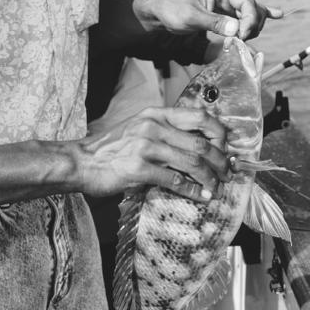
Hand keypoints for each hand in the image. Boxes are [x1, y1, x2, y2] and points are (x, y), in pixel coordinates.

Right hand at [77, 107, 227, 201]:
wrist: (83, 160)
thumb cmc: (112, 146)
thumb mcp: (139, 128)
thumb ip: (166, 131)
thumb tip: (196, 145)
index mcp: (156, 114)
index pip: (199, 117)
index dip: (219, 133)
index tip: (224, 148)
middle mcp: (153, 126)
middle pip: (200, 143)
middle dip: (220, 162)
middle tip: (225, 173)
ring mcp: (145, 146)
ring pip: (192, 163)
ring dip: (209, 179)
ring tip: (215, 188)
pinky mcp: (139, 168)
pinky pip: (174, 180)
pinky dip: (191, 190)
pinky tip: (198, 196)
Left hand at [133, 0, 282, 39]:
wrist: (160, 11)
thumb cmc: (172, 10)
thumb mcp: (191, 17)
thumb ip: (214, 23)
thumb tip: (236, 30)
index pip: (246, 2)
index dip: (250, 21)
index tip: (241, 37)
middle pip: (252, 8)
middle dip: (250, 26)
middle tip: (238, 43)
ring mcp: (226, 0)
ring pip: (249, 13)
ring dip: (250, 27)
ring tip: (240, 41)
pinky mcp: (224, 10)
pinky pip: (243, 13)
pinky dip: (258, 16)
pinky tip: (278, 14)